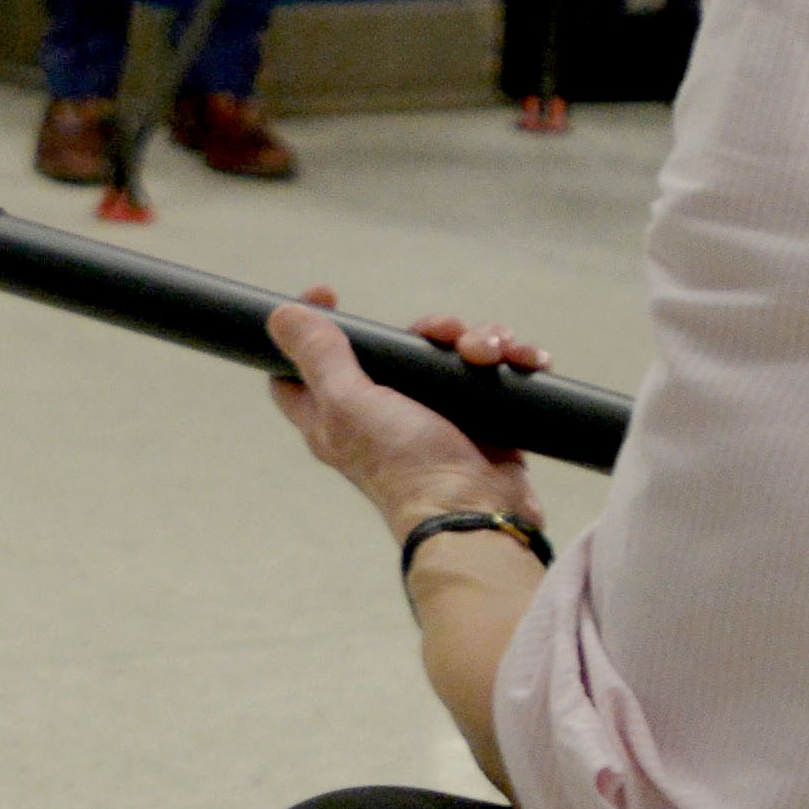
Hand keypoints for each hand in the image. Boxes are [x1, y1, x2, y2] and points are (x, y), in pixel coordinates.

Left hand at [263, 288, 546, 537]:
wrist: (477, 513)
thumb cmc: (404, 466)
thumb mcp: (348, 404)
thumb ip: (317, 358)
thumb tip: (282, 316)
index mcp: (338, 412)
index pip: (305, 365)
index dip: (311, 327)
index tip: (331, 294)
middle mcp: (385, 413)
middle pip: (399, 347)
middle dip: (430, 329)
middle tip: (445, 333)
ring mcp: (438, 417)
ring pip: (455, 354)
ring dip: (480, 341)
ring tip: (489, 357)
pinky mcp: (485, 422)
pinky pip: (498, 375)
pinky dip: (513, 361)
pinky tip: (527, 361)